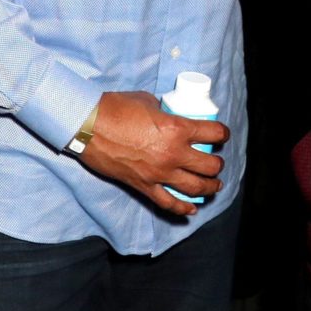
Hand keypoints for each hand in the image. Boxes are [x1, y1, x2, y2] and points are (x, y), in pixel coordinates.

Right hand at [78, 91, 227, 216]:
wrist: (87, 126)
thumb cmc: (116, 108)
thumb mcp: (148, 101)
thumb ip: (164, 111)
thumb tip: (169, 115)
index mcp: (178, 129)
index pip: (213, 133)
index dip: (222, 133)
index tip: (222, 134)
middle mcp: (173, 154)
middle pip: (210, 165)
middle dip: (218, 164)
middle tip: (216, 161)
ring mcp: (159, 173)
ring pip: (196, 188)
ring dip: (210, 187)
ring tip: (214, 185)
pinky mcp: (144, 186)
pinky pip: (168, 203)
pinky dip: (182, 208)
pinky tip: (192, 209)